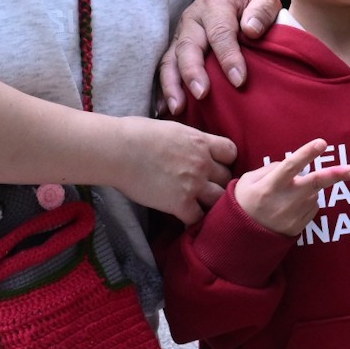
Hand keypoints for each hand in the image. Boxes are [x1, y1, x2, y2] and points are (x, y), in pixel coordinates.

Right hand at [108, 115, 237, 224]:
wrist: (118, 150)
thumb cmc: (136, 133)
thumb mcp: (172, 128)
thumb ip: (188, 139)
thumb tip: (188, 144)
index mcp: (201, 141)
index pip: (231, 152)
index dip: (225, 160)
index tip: (215, 165)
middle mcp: (203, 163)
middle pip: (227, 178)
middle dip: (219, 183)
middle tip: (206, 188)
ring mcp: (193, 184)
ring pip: (219, 199)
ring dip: (210, 203)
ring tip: (199, 205)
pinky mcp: (180, 203)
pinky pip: (198, 218)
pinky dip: (193, 220)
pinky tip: (185, 218)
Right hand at [159, 0, 282, 111]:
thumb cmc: (252, 3)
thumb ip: (262, 10)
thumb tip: (251, 30)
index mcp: (215, 4)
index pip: (220, 32)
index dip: (229, 57)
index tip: (239, 81)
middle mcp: (193, 18)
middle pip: (188, 46)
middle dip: (193, 72)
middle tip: (202, 94)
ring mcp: (181, 33)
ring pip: (170, 59)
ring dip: (172, 85)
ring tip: (177, 108)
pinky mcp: (175, 47)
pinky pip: (165, 68)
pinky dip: (163, 89)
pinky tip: (165, 109)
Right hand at [232, 139, 349, 237]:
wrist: (244, 239)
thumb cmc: (245, 202)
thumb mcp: (247, 181)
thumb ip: (270, 168)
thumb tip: (292, 164)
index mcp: (270, 186)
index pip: (291, 166)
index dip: (307, 154)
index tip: (322, 143)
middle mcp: (286, 200)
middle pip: (317, 183)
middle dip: (339, 175)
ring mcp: (295, 215)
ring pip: (314, 192)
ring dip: (308, 188)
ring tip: (285, 196)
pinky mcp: (301, 226)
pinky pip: (312, 205)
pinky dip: (307, 200)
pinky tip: (289, 206)